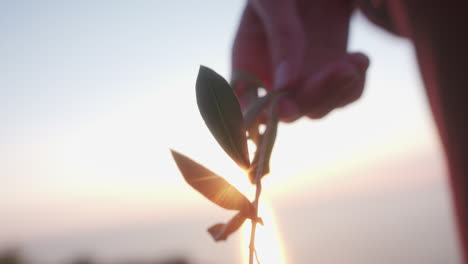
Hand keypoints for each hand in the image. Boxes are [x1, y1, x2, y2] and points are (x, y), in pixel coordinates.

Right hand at [232, 0, 368, 121]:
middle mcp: (274, 77)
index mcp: (248, 61)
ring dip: (339, 91)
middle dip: (314, 97)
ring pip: (320, 108)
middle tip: (341, 69)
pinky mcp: (331, 72)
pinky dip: (355, 85)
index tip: (285, 105)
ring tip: (356, 60)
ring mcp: (305, 77)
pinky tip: (360, 58)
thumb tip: (285, 85)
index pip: (247, 103)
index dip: (261, 114)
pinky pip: (344, 95)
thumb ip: (280, 36)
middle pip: (290, 110)